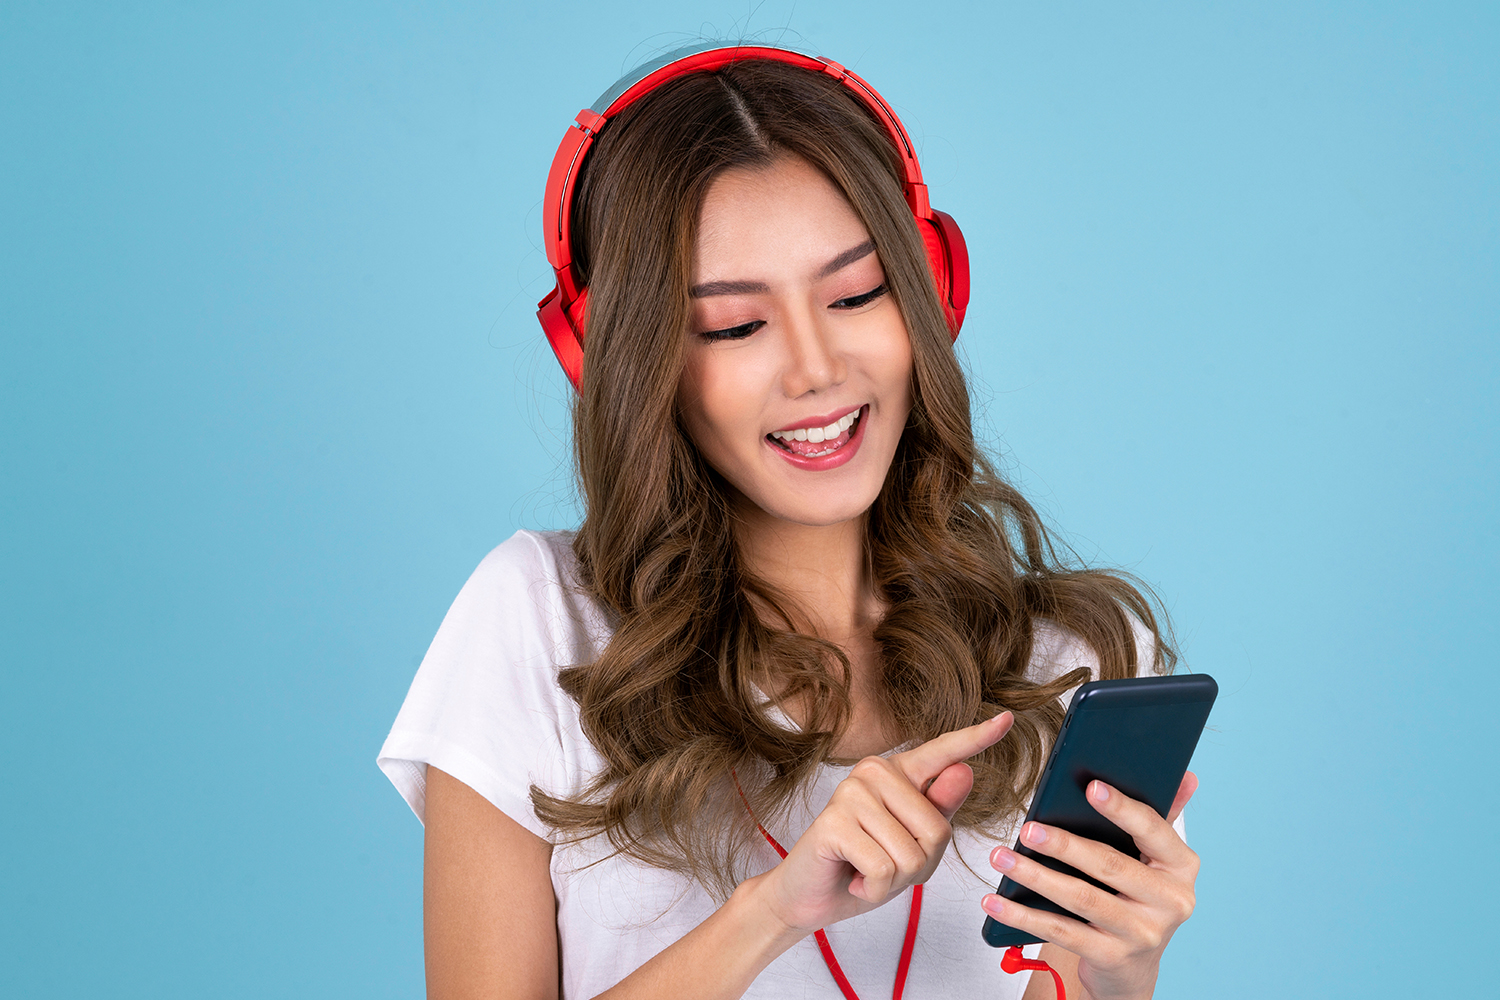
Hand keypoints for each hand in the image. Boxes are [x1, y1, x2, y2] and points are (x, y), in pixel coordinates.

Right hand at [751, 712, 1013, 936]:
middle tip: (883, 865)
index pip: (944, 752)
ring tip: (865, 871)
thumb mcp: (914, 846)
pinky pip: (884, 868)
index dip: (977, 738)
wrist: (812, 896)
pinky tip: (853, 878)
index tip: (1009, 719)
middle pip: (936, 830)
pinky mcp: (833, 821)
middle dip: (917, 866)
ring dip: (893, 881)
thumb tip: (965, 771)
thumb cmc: (864, 867)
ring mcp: (851, 792)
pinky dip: (874, 888)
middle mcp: (874, 771)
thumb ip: (939, 812)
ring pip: (910, 854)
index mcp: (899, 773)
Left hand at [981, 773, 1199, 999]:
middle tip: (1028, 828)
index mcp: (1181, 866)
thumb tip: (1185, 773)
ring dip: (1035, 876)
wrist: (1132, 965)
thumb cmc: (1136, 894)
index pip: (1152, 830)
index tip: (1090, 787)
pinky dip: (1023, 916)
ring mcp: (1142, 934)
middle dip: (1064, 845)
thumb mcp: (1154, 859)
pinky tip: (994, 901)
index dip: (1122, 809)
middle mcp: (1171, 902)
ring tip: (1000, 857)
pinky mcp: (1112, 958)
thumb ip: (1156, 817)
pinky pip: (1061, 934)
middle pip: (1110, 865)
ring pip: (1081, 899)